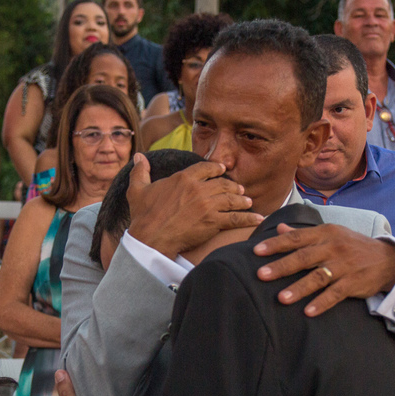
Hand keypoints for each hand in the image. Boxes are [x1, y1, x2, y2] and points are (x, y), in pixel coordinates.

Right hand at [127, 154, 262, 257]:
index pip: (206, 168)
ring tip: (247, 201)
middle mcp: (198, 189)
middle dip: (233, 186)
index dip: (217, 168)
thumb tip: (138, 157)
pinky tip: (257, 218)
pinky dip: (248, 218)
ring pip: (231, 199)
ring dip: (241, 200)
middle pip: (223, 184)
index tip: (223, 170)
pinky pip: (236, 218)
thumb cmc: (143, 216)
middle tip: (239, 189)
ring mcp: (208, 205)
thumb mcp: (137, 190)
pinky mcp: (213, 222)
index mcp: (183, 178)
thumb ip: (140, 172)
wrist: (151, 238)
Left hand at [253, 223, 394, 315]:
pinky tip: (308, 312)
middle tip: (261, 275)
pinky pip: (335, 294)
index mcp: (326, 233)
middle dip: (281, 267)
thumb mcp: (331, 234)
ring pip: (318, 277)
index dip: (276, 244)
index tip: (256, 251)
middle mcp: (334, 248)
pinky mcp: (354, 283)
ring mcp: (345, 266)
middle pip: (303, 257)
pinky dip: (322, 303)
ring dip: (299, 288)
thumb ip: (304, 234)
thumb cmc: (352, 246)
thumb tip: (279, 228)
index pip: (296, 238)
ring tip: (281, 298)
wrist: (388, 259)